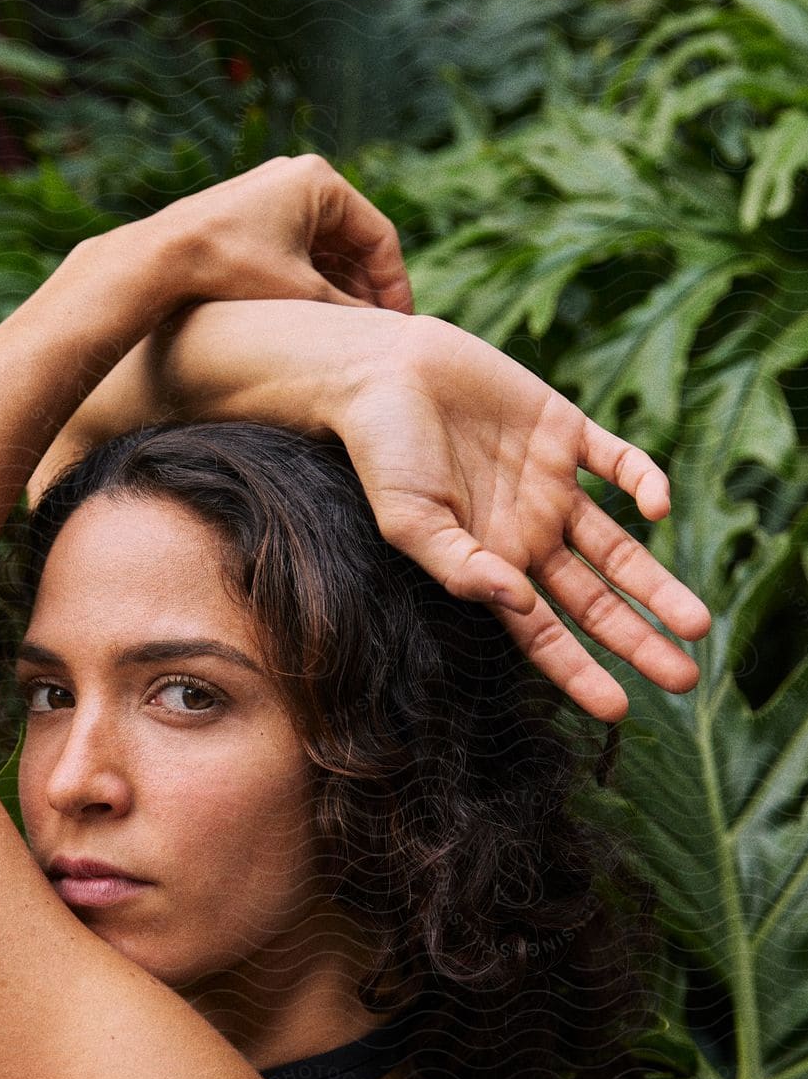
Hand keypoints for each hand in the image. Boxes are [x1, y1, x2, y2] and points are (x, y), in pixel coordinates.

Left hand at [126, 152, 414, 315]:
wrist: (158, 259)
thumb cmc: (230, 267)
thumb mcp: (300, 294)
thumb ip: (347, 310)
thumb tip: (383, 334)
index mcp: (321, 181)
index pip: (379, 236)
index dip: (393, 285)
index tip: (398, 324)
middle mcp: (299, 175)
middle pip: (354, 239)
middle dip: (366, 286)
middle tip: (377, 330)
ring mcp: (274, 191)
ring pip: (326, 244)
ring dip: (340, 284)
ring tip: (349, 326)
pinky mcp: (253, 210)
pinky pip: (299, 244)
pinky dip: (312, 275)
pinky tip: (317, 311)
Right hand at [340, 313, 711, 723]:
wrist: (383, 370)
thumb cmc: (381, 453)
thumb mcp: (408, 521)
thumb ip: (459, 566)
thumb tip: (519, 605)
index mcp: (490, 563)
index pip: (544, 633)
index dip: (580, 672)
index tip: (619, 708)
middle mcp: (528, 532)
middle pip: (595, 600)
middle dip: (639, 640)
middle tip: (684, 679)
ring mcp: (551, 484)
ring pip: (619, 546)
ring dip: (659, 584)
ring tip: (697, 624)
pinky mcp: (565, 430)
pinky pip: (619, 462)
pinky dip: (645, 482)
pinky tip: (657, 509)